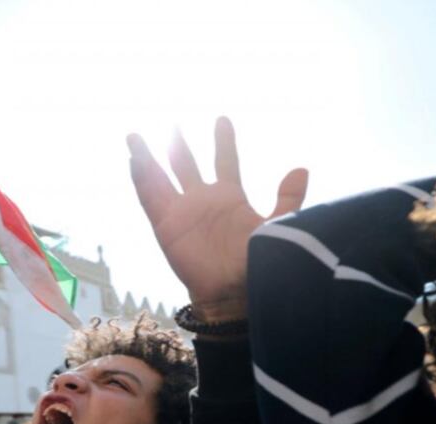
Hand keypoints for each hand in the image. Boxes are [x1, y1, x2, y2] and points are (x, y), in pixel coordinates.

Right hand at [128, 118, 307, 321]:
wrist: (234, 291)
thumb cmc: (256, 262)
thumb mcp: (276, 225)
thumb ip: (287, 198)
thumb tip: (302, 168)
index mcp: (229, 198)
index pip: (226, 162)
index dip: (224, 141)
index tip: (222, 120)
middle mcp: (203, 201)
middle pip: (188, 166)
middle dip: (180, 145)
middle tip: (174, 125)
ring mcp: (182, 212)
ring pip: (161, 177)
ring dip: (148, 157)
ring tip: (135, 137)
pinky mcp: (165, 225)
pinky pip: (150, 196)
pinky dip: (141, 177)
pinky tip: (134, 158)